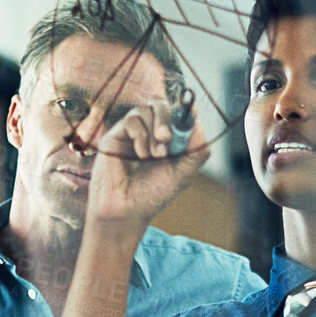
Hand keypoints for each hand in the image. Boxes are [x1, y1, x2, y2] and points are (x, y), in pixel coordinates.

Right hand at [83, 103, 209, 232]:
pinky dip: (140, 134)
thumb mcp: (183, 175)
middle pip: (161, 104)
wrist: (126, 212)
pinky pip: (131, 120)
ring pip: (146, 109)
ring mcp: (132, 132)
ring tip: (155, 155)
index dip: (184, 112)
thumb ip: (196, 152)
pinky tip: (141, 154)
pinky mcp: (116, 135)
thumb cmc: (152, 195)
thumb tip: (199, 123)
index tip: (189, 117)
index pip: (177, 112)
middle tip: (167, 138)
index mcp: (168, 139)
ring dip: (154, 131)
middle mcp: (149, 131)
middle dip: (167, 118)